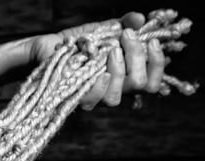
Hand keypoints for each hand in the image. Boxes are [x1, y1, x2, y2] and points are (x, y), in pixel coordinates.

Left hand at [30, 12, 165, 109]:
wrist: (46, 47)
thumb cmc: (77, 42)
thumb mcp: (102, 29)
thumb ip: (122, 24)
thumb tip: (141, 18)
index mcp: (123, 77)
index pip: (151, 83)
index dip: (158, 65)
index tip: (152, 41)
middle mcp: (111, 91)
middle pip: (139, 87)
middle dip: (138, 58)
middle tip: (126, 36)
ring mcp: (93, 98)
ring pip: (116, 98)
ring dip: (119, 70)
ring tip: (111, 49)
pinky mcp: (75, 99)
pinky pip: (93, 99)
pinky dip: (99, 83)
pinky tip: (98, 68)